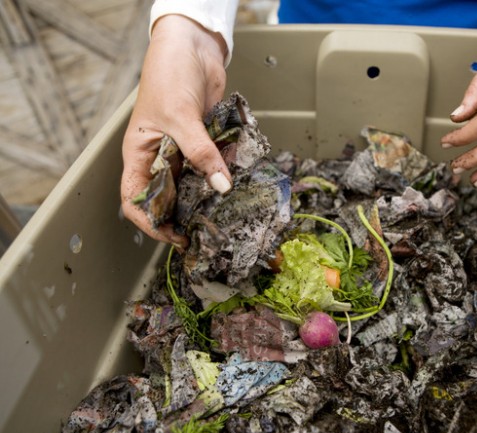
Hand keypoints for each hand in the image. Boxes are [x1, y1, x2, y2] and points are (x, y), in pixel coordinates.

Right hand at [121, 15, 231, 246]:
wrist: (191, 48)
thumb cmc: (168, 77)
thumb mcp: (180, 118)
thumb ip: (200, 153)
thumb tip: (221, 185)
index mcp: (139, 156)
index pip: (136, 201)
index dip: (151, 223)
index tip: (174, 236)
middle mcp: (159, 158)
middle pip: (167, 197)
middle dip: (183, 216)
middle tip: (205, 230)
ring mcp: (183, 151)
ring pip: (193, 184)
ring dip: (206, 197)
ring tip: (223, 213)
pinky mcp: (204, 142)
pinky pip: (212, 165)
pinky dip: (222, 174)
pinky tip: (235, 184)